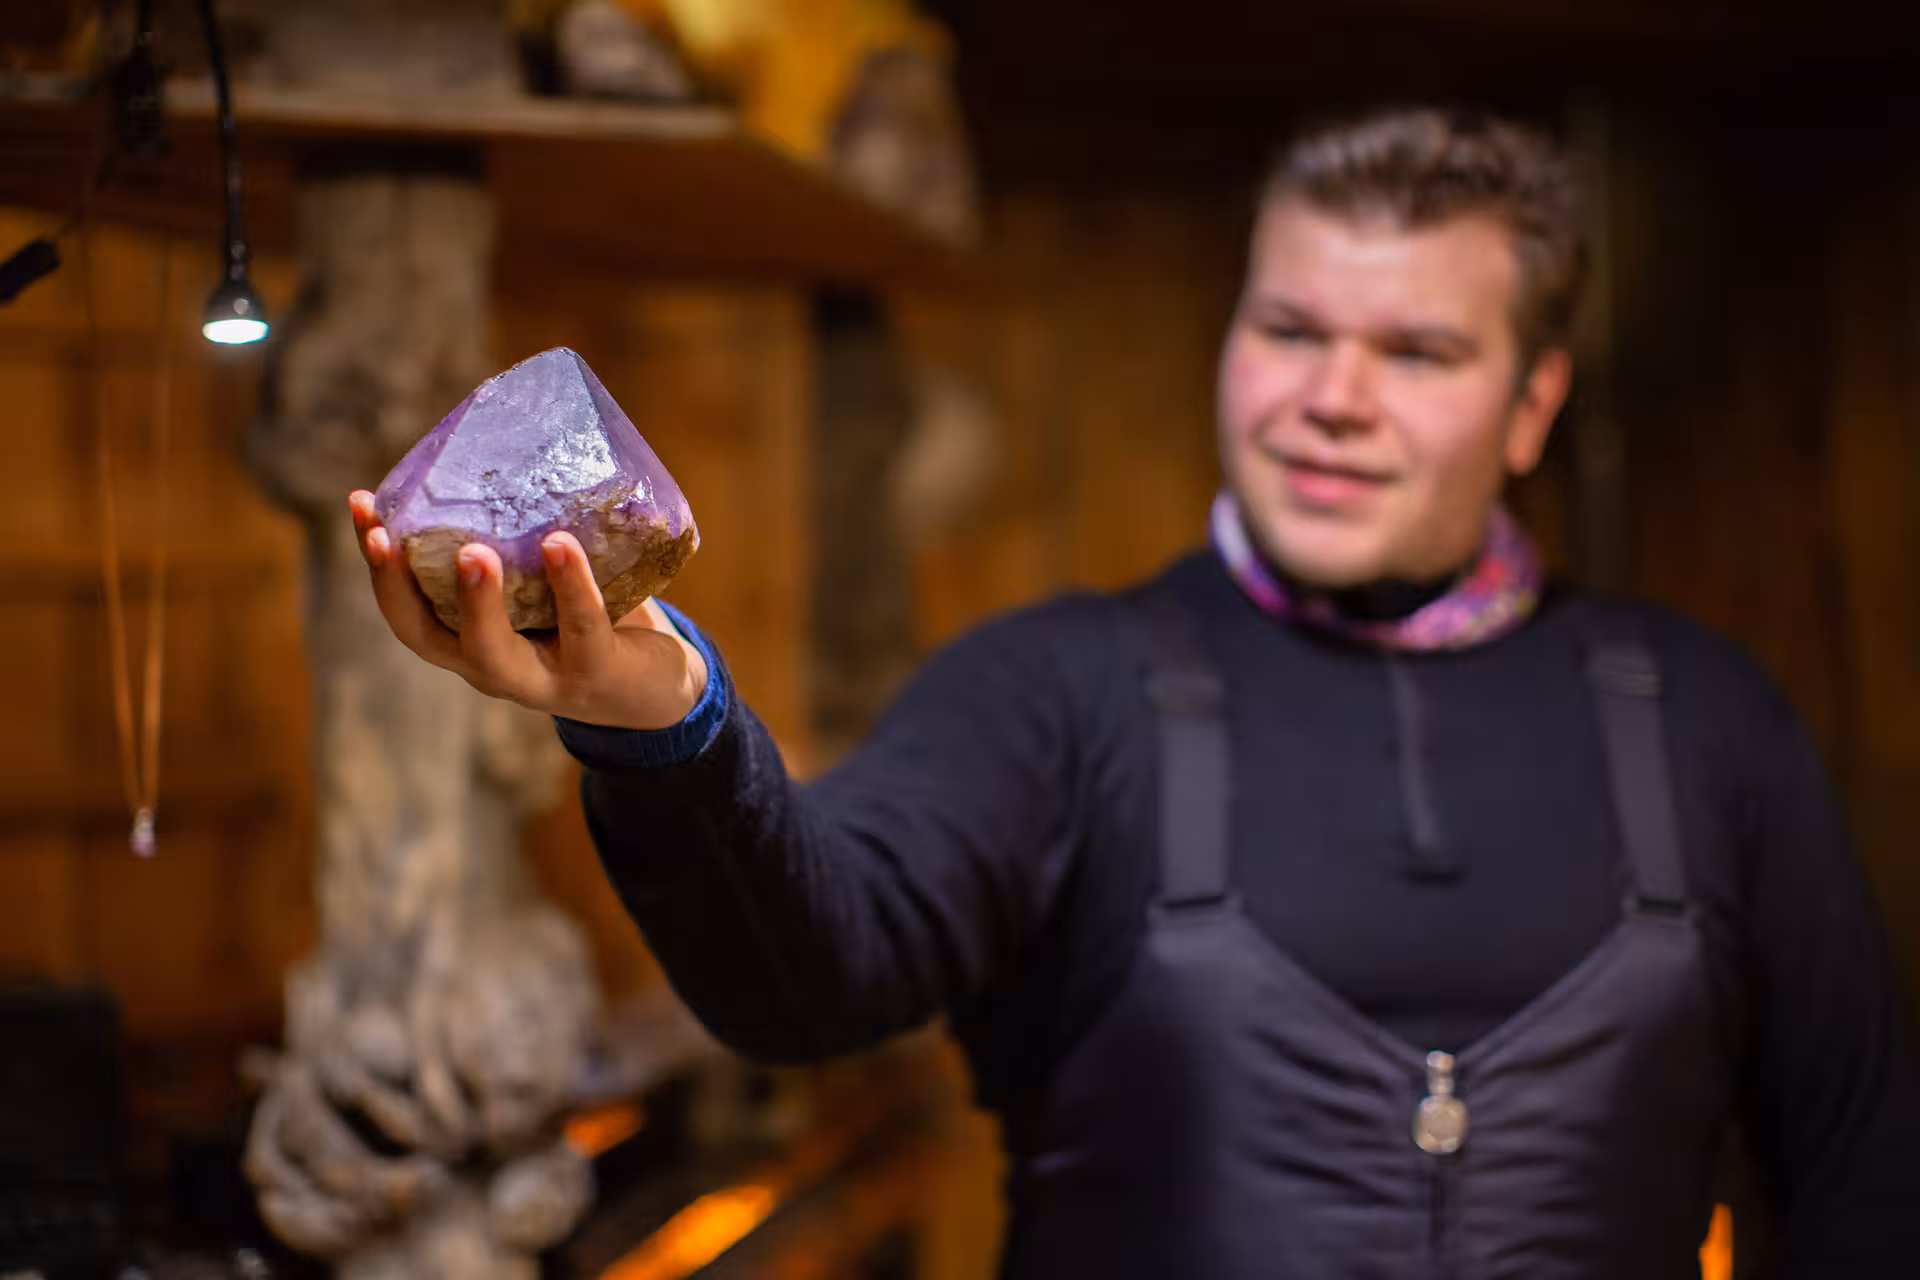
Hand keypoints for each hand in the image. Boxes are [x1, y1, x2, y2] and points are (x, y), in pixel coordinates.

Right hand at [348, 491, 707, 729]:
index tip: (361, 504)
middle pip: (423, 635)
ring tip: (474, 551)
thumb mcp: (547, 583)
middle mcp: (488, 667)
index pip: (404, 605)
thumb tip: (512, 441)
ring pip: (492, 649)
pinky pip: (578, 626)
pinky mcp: (594, 673)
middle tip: (385, 534)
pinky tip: (560, 545)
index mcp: (465, 640)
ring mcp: (539, 680)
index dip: (377, 561)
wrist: (657, 690)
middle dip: (397, 585)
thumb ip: (524, 535)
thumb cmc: (592, 620)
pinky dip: (569, 585)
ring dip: (478, 600)